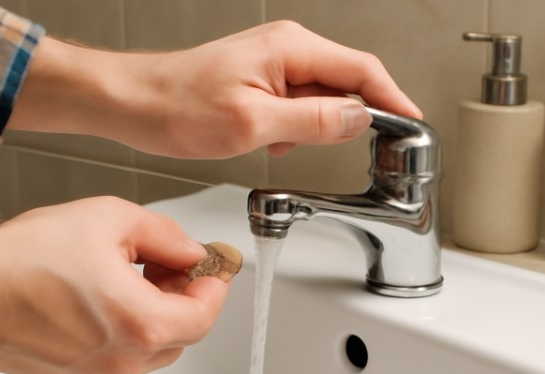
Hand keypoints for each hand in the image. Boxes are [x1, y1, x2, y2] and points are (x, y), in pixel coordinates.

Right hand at [0, 197, 228, 373]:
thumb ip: (164, 234)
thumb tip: (188, 249)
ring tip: (136, 276)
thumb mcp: (110, 219)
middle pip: (183, 334)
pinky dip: (130, 329)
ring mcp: (98, 373)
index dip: (215, 286)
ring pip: (154, 347)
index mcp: (140, 323)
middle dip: (186, 297)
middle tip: (174, 265)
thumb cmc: (23, 259)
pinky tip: (110, 298)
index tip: (214, 268)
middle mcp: (123, 358)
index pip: (205, 315)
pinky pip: (122, 356)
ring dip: (159, 313)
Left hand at [9, 21, 421, 156]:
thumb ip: (313, 120)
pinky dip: (294, 129)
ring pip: (321, 100)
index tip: (411, 126)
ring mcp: (274, 65)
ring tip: (279, 144)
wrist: (133, 102)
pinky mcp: (262, 82)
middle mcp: (287, 50)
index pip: (362, 71)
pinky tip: (268, 140)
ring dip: (314, 129)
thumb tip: (359, 118)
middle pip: (346, 84)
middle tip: (347, 152)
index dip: (393, 100)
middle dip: (349, 121)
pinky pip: (297, 106)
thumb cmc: (176, 106)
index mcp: (291, 50)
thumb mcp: (252, 123)